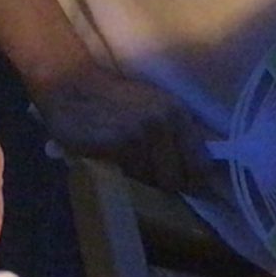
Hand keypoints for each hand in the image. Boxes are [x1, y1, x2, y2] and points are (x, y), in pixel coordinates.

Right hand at [34, 65, 216, 195]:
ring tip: (127, 161)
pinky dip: (123, 174)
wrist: (73, 85)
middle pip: (177, 179)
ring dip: (141, 179)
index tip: (190, 190)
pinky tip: (113, 158)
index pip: (202, 164)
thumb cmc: (114, 99)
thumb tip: (198, 174)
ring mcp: (142, 134)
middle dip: (165, 184)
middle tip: (150, 176)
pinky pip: (131, 176)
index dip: (197, 183)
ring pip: (152, 181)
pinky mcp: (120, 144)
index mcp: (179, 113)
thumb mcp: (155, 107)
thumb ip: (177, 135)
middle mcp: (165, 122)